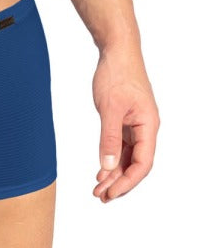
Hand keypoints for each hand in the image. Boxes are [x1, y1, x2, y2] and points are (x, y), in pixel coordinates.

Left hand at [91, 44, 159, 202]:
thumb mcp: (109, 108)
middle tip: (100, 196)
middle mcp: (146, 127)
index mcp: (149, 125)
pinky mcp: (127, 119)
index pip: (143, 163)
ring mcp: (136, 124)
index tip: (111, 192)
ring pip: (128, 156)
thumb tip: (107, 165)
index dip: (127, 181)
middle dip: (119, 181)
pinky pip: (121, 145)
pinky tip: (101, 169)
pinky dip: (111, 157)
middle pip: (136, 163)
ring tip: (98, 188)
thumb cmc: (117, 74)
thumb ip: (109, 138)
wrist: (116, 50)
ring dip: (114, 172)